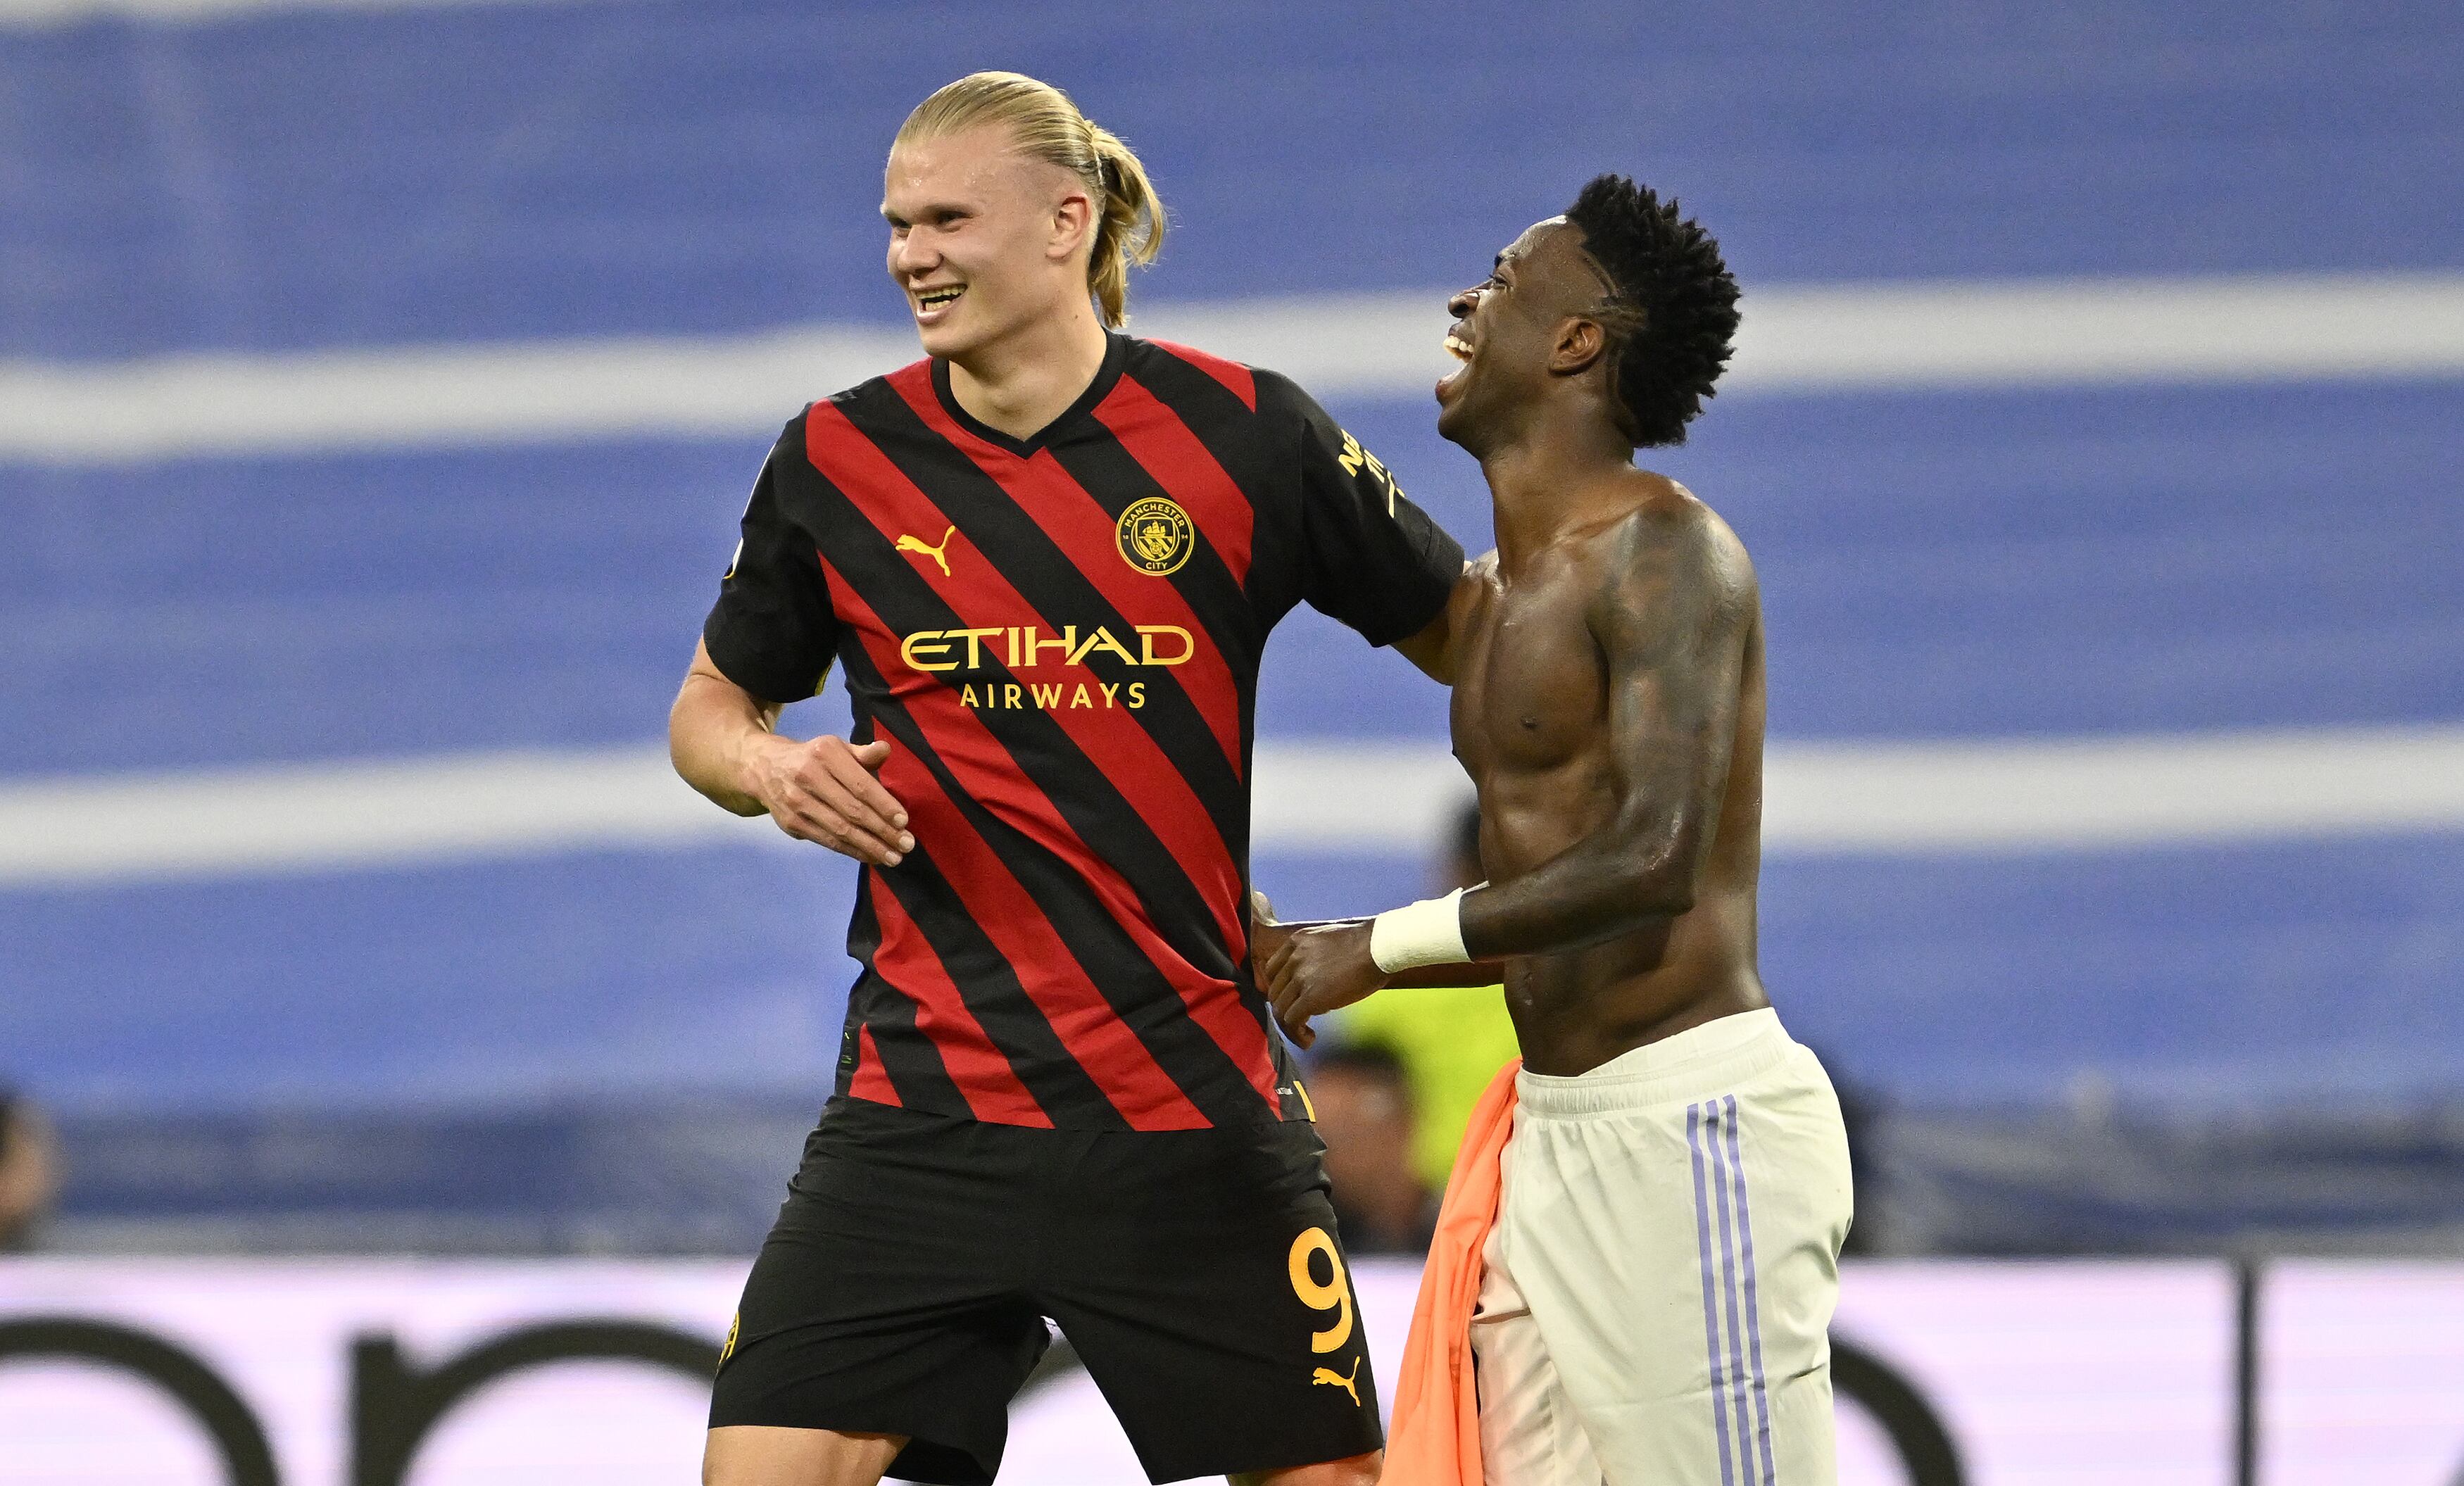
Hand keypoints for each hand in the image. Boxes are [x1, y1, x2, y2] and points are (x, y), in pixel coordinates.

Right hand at [742, 733, 913, 866]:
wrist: (763, 767)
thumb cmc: (812, 758)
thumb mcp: (835, 747)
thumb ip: (861, 753)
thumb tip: (885, 750)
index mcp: (825, 754)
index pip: (860, 784)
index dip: (883, 805)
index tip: (904, 821)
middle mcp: (808, 777)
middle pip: (852, 810)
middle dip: (882, 831)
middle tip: (906, 844)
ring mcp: (797, 802)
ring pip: (840, 830)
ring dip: (870, 847)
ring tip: (893, 857)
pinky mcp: (792, 823)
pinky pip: (827, 841)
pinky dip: (851, 851)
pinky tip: (871, 856)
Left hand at [1263, 920, 1384, 1049]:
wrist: (1380, 947)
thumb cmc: (1368, 945)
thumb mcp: (1330, 941)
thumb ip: (1315, 956)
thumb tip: (1317, 981)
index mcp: (1297, 942)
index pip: (1272, 970)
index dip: (1280, 989)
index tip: (1291, 1000)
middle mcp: (1293, 958)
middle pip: (1274, 991)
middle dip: (1285, 1008)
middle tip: (1301, 1020)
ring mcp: (1300, 977)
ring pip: (1280, 1009)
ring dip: (1290, 1026)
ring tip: (1305, 1034)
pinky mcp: (1311, 997)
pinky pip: (1291, 1021)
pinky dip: (1297, 1034)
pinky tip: (1310, 1038)